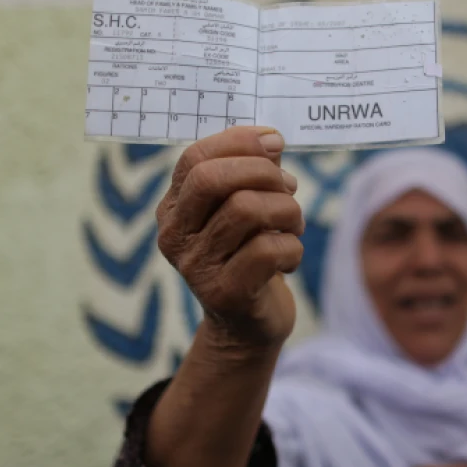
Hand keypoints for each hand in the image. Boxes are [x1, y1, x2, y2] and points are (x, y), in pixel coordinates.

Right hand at [156, 126, 303, 347]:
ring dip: (287, 211)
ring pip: (248, 209)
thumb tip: (270, 140)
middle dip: (264, 173)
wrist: (248, 326)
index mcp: (174, 208)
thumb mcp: (247, 207)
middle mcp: (174, 236)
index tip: (275, 142)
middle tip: (288, 188)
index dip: (239, 141)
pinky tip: (288, 260)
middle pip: (213, 179)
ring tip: (292, 225)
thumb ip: (254, 170)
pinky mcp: (223, 293)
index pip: (195, 158)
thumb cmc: (251, 256)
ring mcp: (195, 267)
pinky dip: (292, 248)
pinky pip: (268, 249)